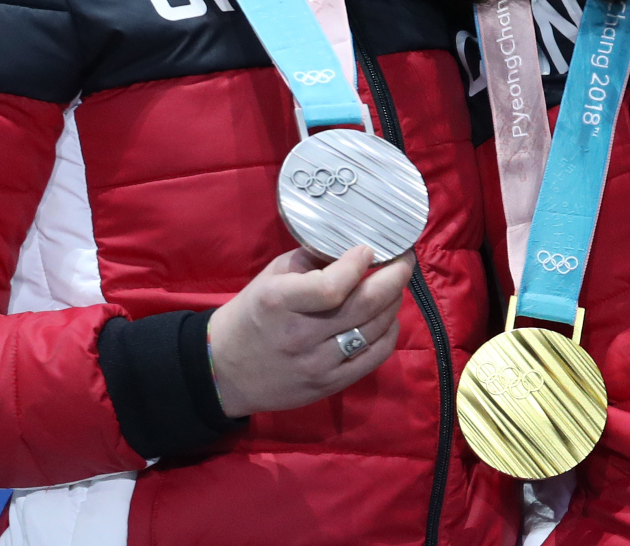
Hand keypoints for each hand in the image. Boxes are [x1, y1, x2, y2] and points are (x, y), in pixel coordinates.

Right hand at [207, 245, 413, 417]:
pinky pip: (375, 357)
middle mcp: (301, 336)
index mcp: (280, 302)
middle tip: (404, 259)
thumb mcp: (273, 275)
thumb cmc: (253, 312)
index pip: (332, 287)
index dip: (359, 265)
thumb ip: (312, 259)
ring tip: (395, 283)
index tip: (369, 248)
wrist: (225, 370)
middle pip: (365, 306)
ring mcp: (318, 365)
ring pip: (376, 330)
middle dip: (395, 276)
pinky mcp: (329, 385)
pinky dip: (389, 331)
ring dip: (394, 301)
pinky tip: (387, 315)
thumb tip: (353, 243)